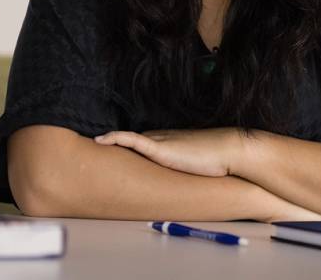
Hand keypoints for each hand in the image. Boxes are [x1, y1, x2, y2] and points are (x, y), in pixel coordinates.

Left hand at [94, 128, 242, 176]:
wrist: (229, 150)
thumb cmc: (219, 161)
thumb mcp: (199, 166)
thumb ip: (188, 170)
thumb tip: (186, 184)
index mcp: (170, 142)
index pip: (143, 142)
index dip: (127, 144)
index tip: (111, 149)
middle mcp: (162, 138)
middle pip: (132, 140)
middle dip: (115, 142)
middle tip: (94, 148)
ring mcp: (160, 141)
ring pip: (127, 139)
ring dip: (110, 140)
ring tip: (91, 144)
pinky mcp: (159, 147)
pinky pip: (130, 139)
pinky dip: (114, 137)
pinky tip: (100, 140)